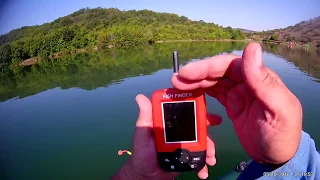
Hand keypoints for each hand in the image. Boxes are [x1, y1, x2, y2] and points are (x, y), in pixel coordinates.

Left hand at [111, 95, 221, 179]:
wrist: (147, 175)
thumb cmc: (142, 152)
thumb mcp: (142, 133)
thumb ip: (144, 117)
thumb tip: (140, 97)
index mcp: (170, 122)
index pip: (185, 111)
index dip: (197, 109)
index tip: (207, 111)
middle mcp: (179, 131)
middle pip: (198, 126)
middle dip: (208, 131)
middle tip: (214, 135)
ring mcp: (185, 143)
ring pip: (202, 142)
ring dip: (209, 149)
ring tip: (210, 159)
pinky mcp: (188, 156)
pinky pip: (199, 157)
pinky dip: (204, 163)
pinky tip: (204, 171)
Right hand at [171, 42, 302, 165]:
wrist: (276, 158)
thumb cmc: (281, 135)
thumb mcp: (278, 109)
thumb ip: (263, 81)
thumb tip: (252, 47)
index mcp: (259, 79)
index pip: (230, 65)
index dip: (207, 66)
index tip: (187, 72)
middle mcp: (248, 82)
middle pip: (218, 71)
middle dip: (197, 74)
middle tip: (176, 80)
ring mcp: (239, 93)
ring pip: (214, 81)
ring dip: (196, 82)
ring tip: (178, 85)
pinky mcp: (232, 104)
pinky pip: (214, 93)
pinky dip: (201, 91)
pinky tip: (190, 92)